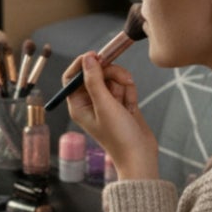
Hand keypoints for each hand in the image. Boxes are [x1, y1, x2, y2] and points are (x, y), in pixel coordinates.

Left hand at [65, 52, 159, 179]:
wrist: (140, 155)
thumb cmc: (119, 137)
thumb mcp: (104, 106)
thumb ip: (94, 80)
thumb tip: (87, 58)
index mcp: (78, 105)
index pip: (72, 76)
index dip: (83, 64)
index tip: (97, 56)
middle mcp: (90, 102)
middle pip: (96, 72)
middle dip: (111, 74)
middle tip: (123, 80)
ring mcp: (106, 101)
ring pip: (112, 77)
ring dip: (123, 84)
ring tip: (128, 101)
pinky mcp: (121, 102)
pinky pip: (124, 85)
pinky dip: (130, 92)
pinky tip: (132, 107)